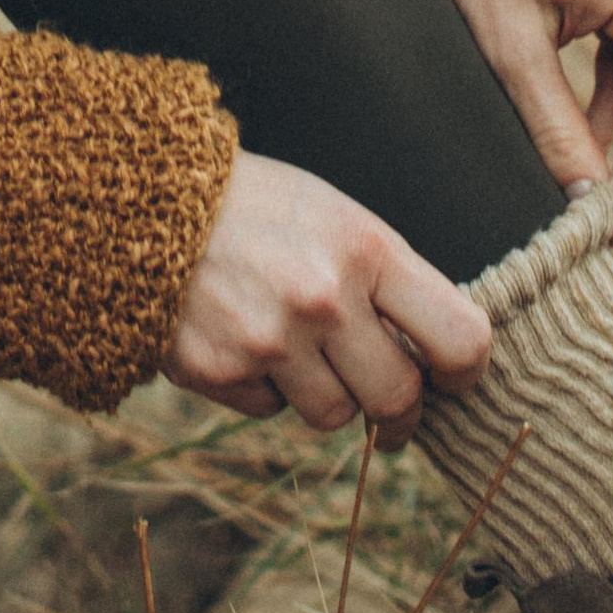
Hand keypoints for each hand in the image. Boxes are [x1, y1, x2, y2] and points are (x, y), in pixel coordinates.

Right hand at [164, 150, 492, 442]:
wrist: (146, 197)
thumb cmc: (260, 207)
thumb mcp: (337, 217)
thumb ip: (389, 281)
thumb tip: (439, 355)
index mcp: (366, 249)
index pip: (460, 338)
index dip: (466, 372)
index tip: (452, 377)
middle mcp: (324, 299)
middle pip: (398, 398)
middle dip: (400, 411)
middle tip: (394, 411)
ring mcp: (270, 341)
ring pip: (334, 416)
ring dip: (327, 394)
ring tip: (297, 346)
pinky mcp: (221, 372)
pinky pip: (270, 410)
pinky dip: (266, 388)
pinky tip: (244, 338)